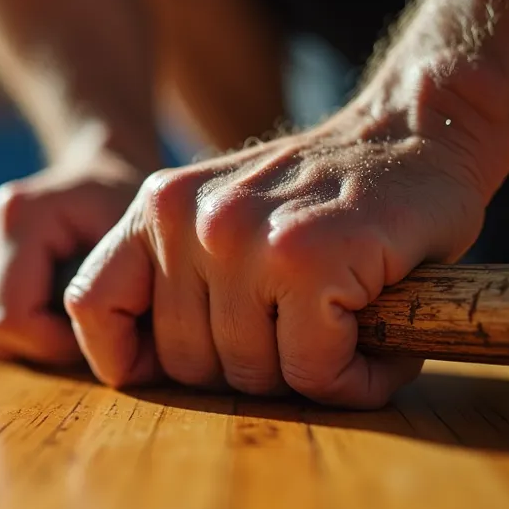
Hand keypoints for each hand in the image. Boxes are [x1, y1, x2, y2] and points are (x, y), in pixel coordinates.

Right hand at [0, 147, 152, 364]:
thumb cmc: (126, 205)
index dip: (55, 345)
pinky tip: (47, 311)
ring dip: (24, 340)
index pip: (12, 320)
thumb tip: (107, 355)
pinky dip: (11, 330)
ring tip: (68, 316)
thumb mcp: (136, 241)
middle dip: (41, 346)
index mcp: (17, 218)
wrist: (103, 168)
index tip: (98, 333)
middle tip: (86, 330)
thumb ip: (116, 291)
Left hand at [63, 108, 488, 407]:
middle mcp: (187, 220)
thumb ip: (176, 278)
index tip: (186, 366)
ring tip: (347, 332)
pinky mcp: (308, 259)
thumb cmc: (323, 195)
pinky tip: (376, 347)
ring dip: (310, 376)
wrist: (417, 128)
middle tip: (306, 338)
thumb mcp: (223, 215)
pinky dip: (352, 379)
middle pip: (187, 364)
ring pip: (251, 374)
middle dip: (251, 372)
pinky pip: (313, 371)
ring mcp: (243, 238)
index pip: (91, 305)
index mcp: (155, 209)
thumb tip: (136, 373)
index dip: (127, 357)